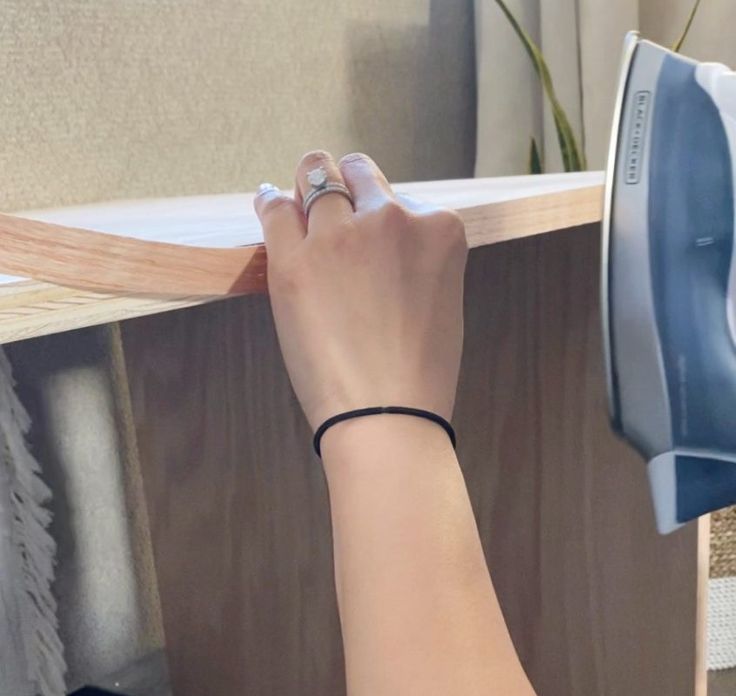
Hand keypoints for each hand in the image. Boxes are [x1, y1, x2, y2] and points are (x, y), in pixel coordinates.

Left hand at [254, 151, 467, 433]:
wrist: (387, 414)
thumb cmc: (419, 372)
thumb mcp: (439, 298)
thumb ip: (414, 258)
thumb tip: (377, 242)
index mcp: (439, 228)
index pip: (400, 198)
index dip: (378, 213)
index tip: (367, 231)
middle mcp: (393, 218)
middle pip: (357, 172)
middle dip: (344, 185)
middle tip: (331, 206)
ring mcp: (342, 235)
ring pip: (315, 177)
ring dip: (308, 187)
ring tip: (297, 200)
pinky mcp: (296, 259)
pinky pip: (276, 209)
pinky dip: (272, 203)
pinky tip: (271, 201)